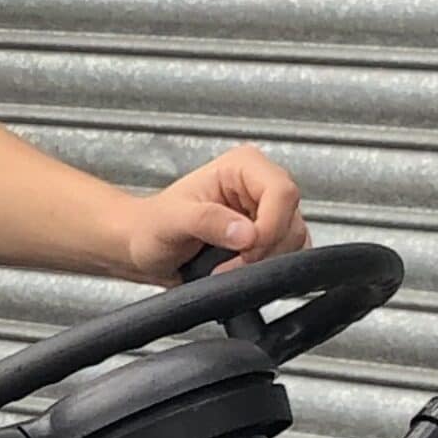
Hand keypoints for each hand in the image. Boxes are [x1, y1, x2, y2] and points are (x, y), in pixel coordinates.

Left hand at [121, 144, 308, 284]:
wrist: (143, 248)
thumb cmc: (151, 226)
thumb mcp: (171, 221)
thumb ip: (207, 221)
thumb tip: (246, 233)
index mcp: (243, 166)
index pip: (282, 192)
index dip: (270, 226)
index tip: (246, 251)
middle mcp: (261, 185)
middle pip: (292, 220)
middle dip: (265, 250)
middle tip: (229, 266)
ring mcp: (268, 213)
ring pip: (294, 241)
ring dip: (264, 263)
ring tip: (226, 268)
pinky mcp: (270, 239)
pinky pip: (289, 257)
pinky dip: (269, 271)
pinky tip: (239, 272)